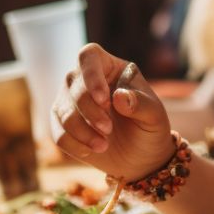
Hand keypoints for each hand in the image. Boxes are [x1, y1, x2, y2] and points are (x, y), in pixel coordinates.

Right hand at [51, 43, 176, 180]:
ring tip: (103, 145)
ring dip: (81, 131)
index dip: (91, 75)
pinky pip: (58, 132)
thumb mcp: (155, 117)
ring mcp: (70, 101)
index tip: (104, 100)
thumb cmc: (150, 129)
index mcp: (110, 67)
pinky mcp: (62, 124)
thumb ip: (141, 104)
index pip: (89, 56)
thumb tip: (119, 96)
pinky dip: (73, 144)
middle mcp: (85, 79)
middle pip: (72, 85)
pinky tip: (90, 151)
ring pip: (62, 111)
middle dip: (89, 111)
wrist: (141, 158)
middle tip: (108, 129)